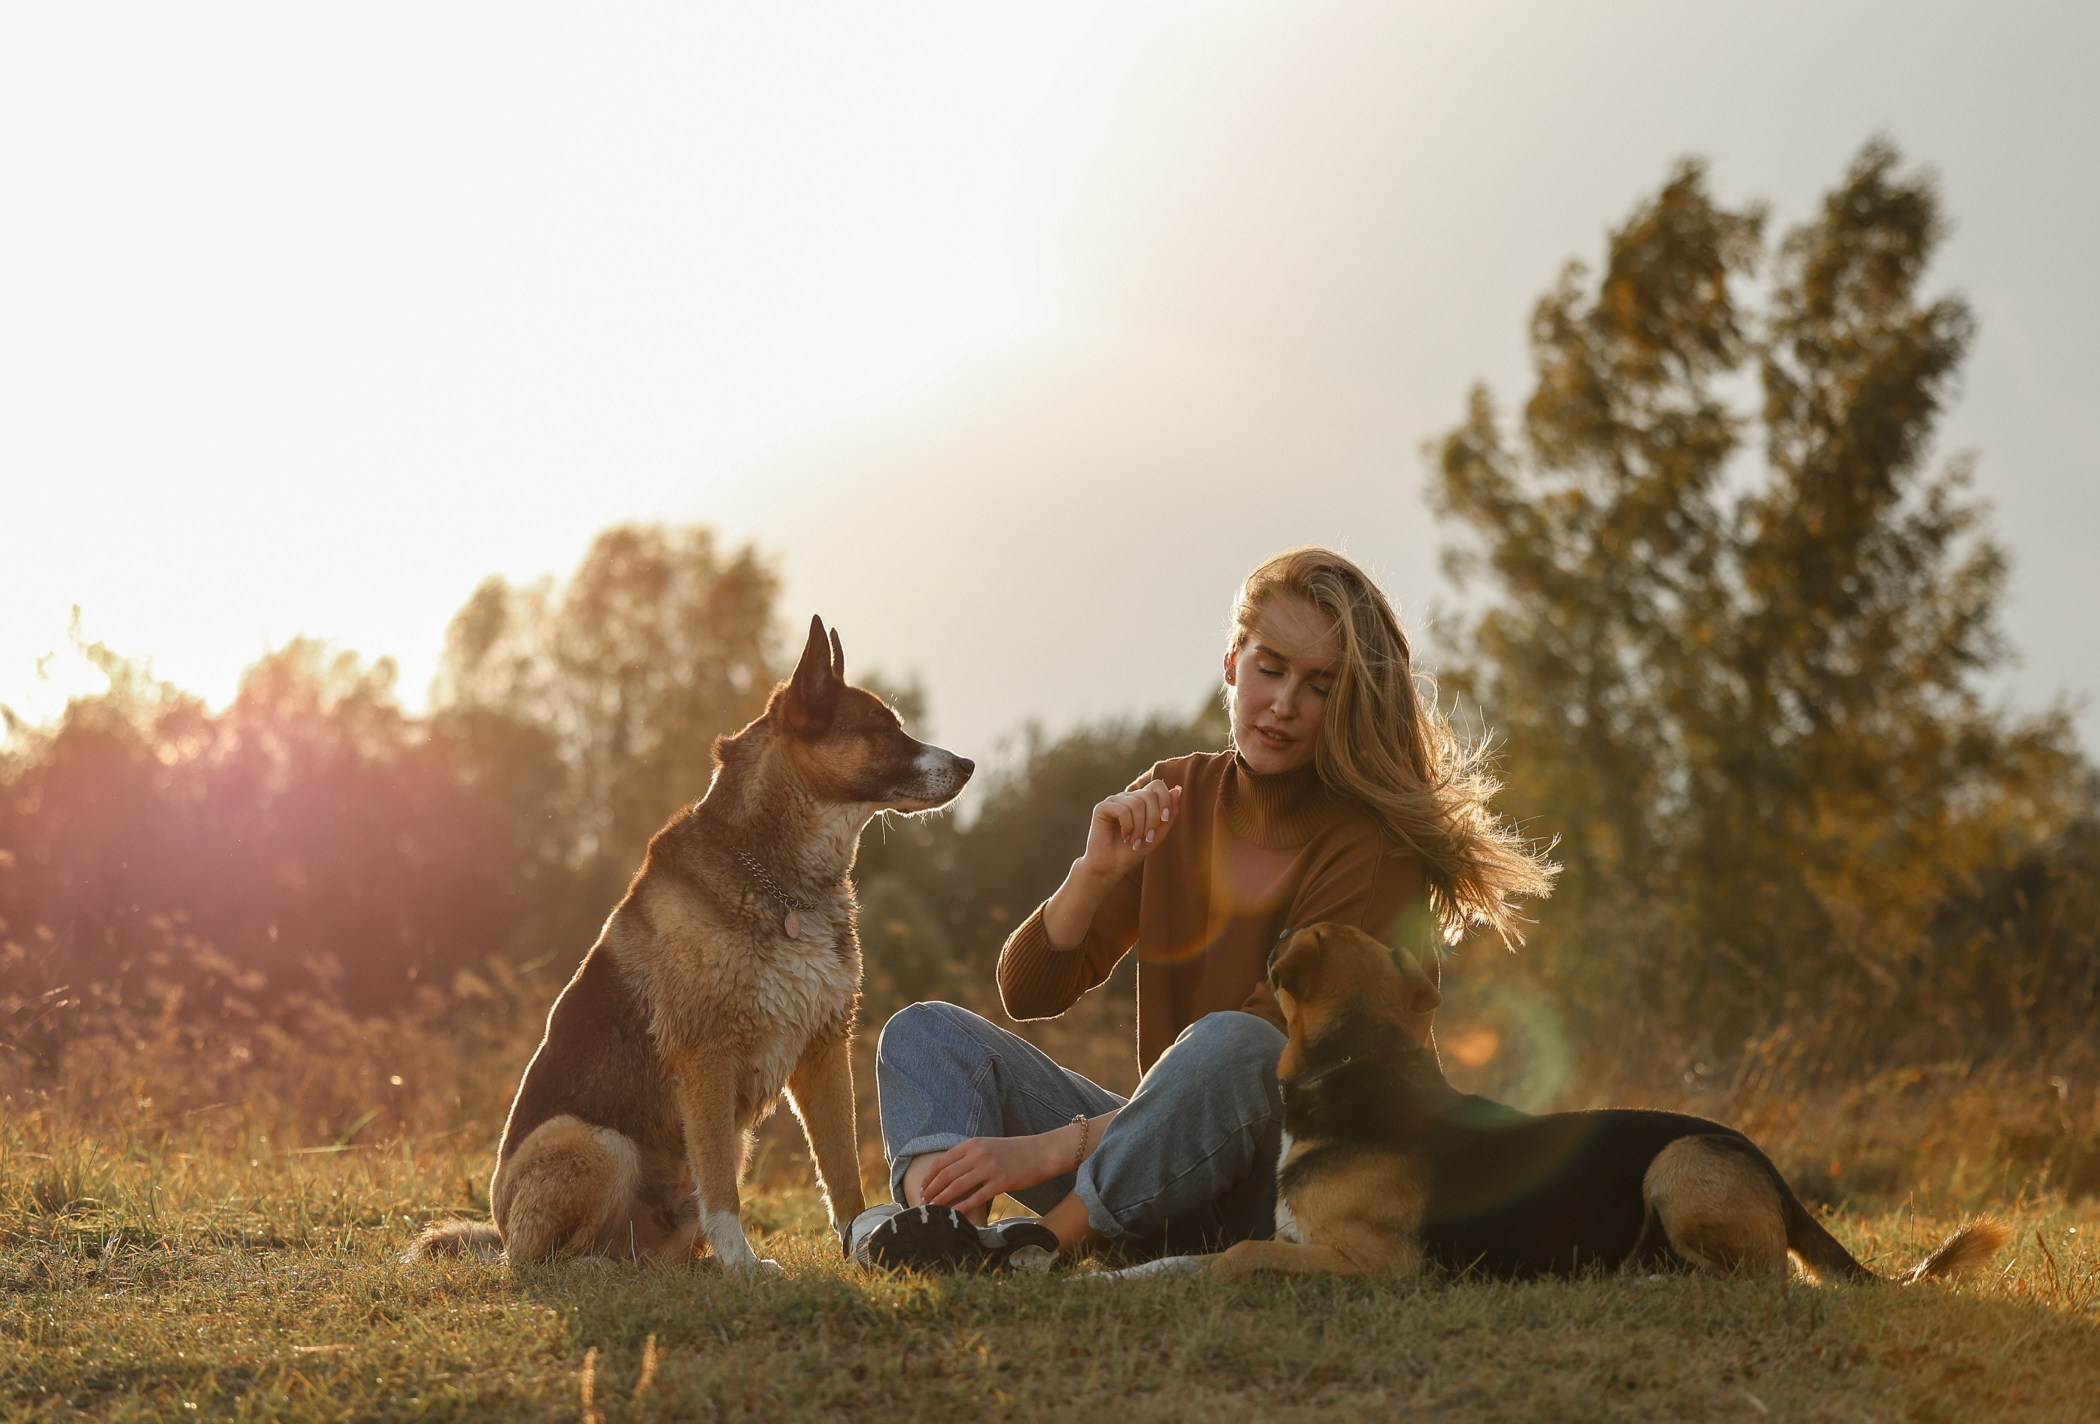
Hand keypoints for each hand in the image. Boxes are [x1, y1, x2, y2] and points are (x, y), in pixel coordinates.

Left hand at [918, 1132, 1066, 1217]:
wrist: (1042, 1152)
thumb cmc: (1015, 1152)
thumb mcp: (989, 1146)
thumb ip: (970, 1154)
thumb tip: (951, 1170)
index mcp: (973, 1144)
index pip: (942, 1161)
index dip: (929, 1177)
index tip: (922, 1188)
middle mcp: (978, 1154)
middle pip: (946, 1175)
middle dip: (931, 1191)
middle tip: (924, 1202)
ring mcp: (990, 1168)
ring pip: (957, 1187)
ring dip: (942, 1200)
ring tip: (934, 1210)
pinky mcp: (1002, 1182)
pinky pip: (977, 1197)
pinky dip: (962, 1207)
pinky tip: (954, 1214)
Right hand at [1078, 780, 1182, 880]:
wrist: (1112, 867)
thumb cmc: (1134, 851)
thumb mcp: (1158, 833)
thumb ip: (1170, 813)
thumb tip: (1178, 789)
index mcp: (1141, 800)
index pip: (1157, 785)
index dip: (1165, 799)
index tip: (1165, 820)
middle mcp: (1127, 797)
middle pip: (1149, 795)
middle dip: (1153, 819)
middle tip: (1148, 838)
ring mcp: (1114, 801)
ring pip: (1136, 804)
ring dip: (1140, 827)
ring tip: (1135, 841)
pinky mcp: (1102, 808)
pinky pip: (1122, 810)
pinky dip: (1128, 827)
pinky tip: (1124, 836)